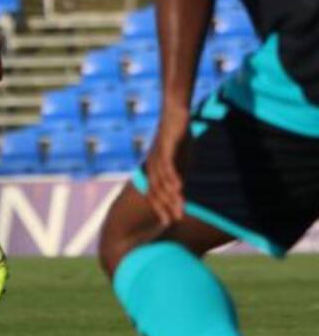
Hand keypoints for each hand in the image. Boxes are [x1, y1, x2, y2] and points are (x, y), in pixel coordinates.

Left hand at [143, 107, 191, 225]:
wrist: (174, 112)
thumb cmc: (177, 136)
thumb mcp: (179, 157)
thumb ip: (179, 173)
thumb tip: (181, 189)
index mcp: (155, 168)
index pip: (154, 192)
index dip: (159, 207)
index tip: (167, 223)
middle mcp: (153, 164)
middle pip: (156, 190)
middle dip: (164, 207)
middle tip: (172, 222)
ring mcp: (158, 155)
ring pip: (163, 180)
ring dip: (171, 196)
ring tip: (179, 210)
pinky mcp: (166, 146)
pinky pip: (169, 164)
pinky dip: (173, 177)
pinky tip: (180, 188)